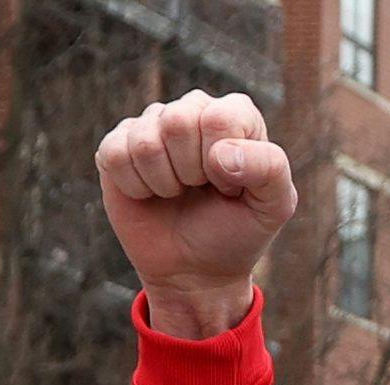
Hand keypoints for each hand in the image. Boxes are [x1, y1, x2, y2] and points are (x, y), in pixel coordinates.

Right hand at [97, 92, 294, 338]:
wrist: (196, 269)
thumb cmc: (237, 231)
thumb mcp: (274, 206)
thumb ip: (269, 169)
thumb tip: (220, 154)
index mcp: (235, 114)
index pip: (218, 118)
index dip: (222, 164)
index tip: (229, 187)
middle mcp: (191, 109)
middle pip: (177, 122)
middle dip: (191, 172)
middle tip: (199, 190)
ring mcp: (150, 125)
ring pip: (145, 142)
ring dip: (164, 183)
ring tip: (177, 193)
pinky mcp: (116, 146)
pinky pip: (114, 155)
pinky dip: (135, 188)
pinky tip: (150, 195)